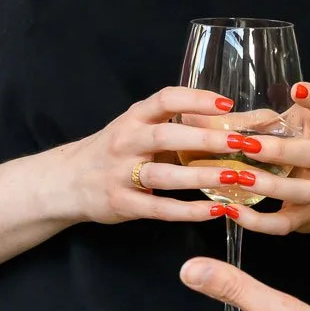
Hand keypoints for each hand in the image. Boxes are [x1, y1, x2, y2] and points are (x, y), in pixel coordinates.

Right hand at [61, 86, 309, 231]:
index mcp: (134, 117)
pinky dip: (188, 211)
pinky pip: (158, 208)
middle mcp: (126, 141)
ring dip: (201, 177)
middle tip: (243, 144)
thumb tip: (228, 120)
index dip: (195, 99)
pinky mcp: (122, 204)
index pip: (164, 99)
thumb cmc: (114, 151)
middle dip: (206, 139)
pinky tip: (215, 210)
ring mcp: (121, 174)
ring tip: (234, 177)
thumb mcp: (136, 129)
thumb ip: (173, 125)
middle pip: (167, 136)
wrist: (67, 181)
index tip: (227, 104)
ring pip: (164, 175)